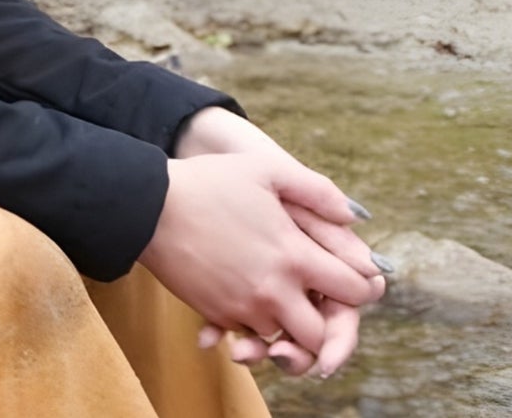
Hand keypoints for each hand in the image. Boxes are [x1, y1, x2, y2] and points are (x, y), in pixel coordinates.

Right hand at [171, 107, 384, 377]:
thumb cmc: (209, 181)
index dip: (362, 286)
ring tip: (285, 303)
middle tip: (321, 302)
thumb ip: (318, 191)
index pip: (353, 291)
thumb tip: (354, 216)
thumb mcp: (268, 169)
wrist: (149, 206)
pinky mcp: (216, 314)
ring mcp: (243, 307)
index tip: (353, 276)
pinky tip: (249, 299)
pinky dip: (253, 327)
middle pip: (322, 334)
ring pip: (284, 341)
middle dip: (328, 323)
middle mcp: (274, 290)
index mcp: (295, 255)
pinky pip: (247, 336)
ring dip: (289, 328)